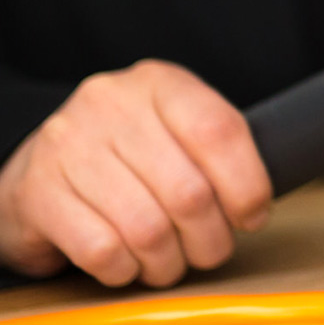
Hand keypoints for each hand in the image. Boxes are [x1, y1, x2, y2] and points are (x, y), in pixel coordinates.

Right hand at [0, 60, 271, 286]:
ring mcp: (67, 146)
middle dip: (211, 238)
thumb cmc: (130, 152)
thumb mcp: (177, 128)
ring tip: (171, 261)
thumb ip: (218, 149)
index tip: (252, 216)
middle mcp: (109, 104)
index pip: (219, 132)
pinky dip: (126, 269)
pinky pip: (103, 251)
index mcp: (159, 82)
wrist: (41, 163)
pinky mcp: (37, 192)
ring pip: (147, 229)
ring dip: (170, 261)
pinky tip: (129, 262)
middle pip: (189, 192)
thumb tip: (258, 204)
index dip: (248, 186)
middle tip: (210, 249)